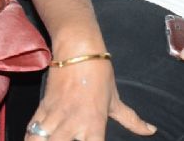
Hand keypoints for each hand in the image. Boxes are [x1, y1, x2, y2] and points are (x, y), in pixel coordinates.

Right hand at [26, 59, 155, 140]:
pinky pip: (31, 131)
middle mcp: (73, 125)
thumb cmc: (100, 75)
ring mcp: (55, 118)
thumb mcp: (115, 100)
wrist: (78, 50)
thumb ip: (132, 120)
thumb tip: (152, 131)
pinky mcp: (42, 109)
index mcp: (94, 126)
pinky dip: (31, 139)